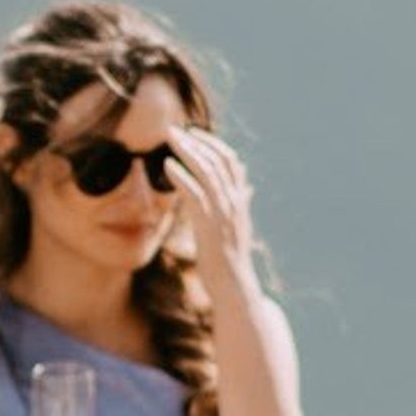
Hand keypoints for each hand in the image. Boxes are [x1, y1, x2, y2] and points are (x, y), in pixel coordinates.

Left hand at [163, 128, 259, 296]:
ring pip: (207, 171)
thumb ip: (241, 203)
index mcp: (239, 200)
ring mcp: (223, 212)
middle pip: (217, 160)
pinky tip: (167, 165)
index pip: (230, 161)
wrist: (233, 285)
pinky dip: (181, 176)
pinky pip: (195, 194)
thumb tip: (248, 188)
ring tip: (169, 138)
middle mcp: (234, 201)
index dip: (212, 144)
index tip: (193, 134)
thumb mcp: (238, 226)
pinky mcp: (209, 224)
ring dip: (187, 151)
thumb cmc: (231, 258)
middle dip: (196, 141)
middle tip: (174, 130)